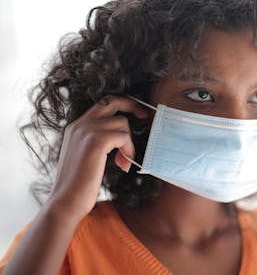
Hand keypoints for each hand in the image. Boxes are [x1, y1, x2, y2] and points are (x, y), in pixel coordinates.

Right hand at [46, 95, 147, 221]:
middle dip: (132, 105)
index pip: (102, 104)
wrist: (66, 201)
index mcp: (76, 127)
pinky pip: (123, 136)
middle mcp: (79, 124)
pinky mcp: (96, 141)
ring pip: (122, 123)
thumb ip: (99, 142)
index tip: (137, 114)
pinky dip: (128, 150)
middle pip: (112, 100)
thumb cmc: (79, 184)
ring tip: (123, 161)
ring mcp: (86, 131)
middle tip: (144, 117)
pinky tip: (123, 164)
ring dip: (129, 143)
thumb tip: (122, 136)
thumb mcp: (87, 156)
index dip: (122, 105)